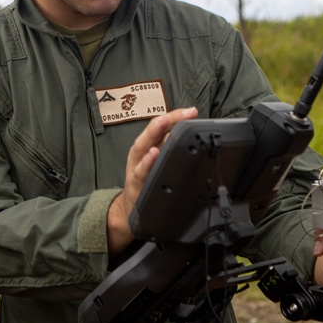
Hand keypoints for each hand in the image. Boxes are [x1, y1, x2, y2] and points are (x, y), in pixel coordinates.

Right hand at [106, 107, 197, 253]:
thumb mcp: (157, 163)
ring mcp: (136, 168)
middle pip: (152, 132)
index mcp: (147, 147)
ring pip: (143, 147)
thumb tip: (192, 135)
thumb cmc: (146, 183)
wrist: (130, 210)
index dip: (175, 117)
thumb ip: (171, 149)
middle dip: (166, 120)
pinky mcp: (136, 185)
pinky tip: (154, 155)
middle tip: (182, 112)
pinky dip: (146, 162)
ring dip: (153, 134)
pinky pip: (141, 172)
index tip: (191, 111)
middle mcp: (140, 154)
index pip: (161, 127)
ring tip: (164, 123)